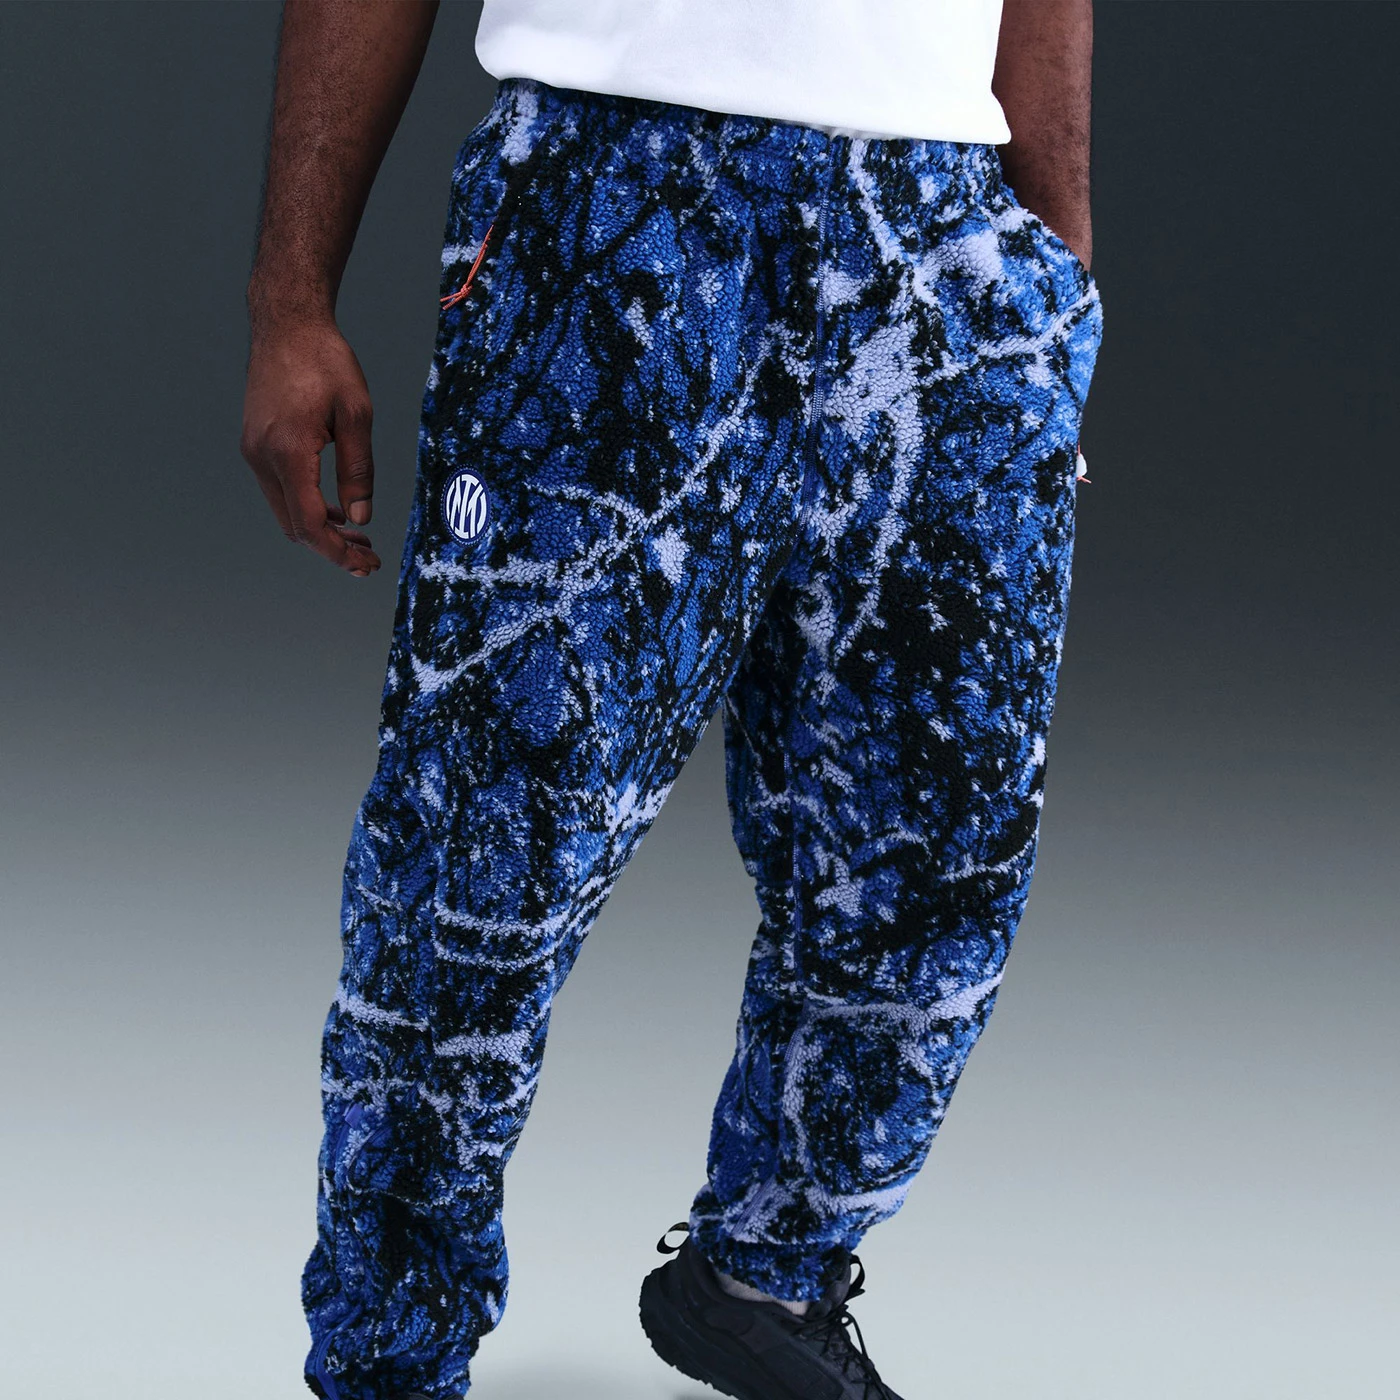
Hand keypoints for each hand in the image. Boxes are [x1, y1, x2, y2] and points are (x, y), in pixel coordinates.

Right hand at [240, 318, 382, 576]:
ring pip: (285, 512)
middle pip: (294, 526)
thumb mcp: (356, 414)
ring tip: (358, 538)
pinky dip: (306, 506)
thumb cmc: (325, 362)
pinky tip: (335, 509)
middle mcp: (261, 457)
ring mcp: (253, 452)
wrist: (286, 324)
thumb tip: (360, 518)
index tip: (366, 566)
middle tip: (369, 558)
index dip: (338, 552)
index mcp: (287, 452)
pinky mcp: (254, 444)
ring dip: (319, 528)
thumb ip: (358, 470)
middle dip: (332, 547)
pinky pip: (280, 491)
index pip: (309, 523)